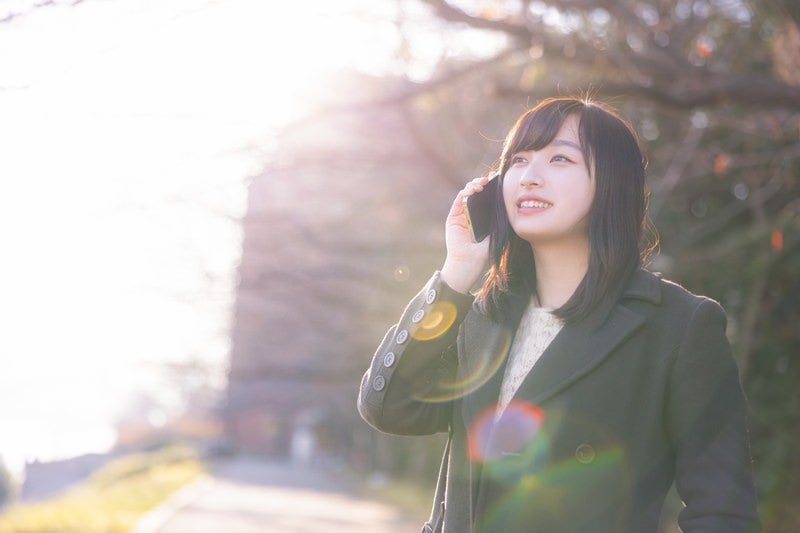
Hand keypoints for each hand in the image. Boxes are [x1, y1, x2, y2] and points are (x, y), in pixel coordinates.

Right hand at [441, 176, 492, 293]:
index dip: (492, 187)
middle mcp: (472, 212)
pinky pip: (460, 199)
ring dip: (474, 184)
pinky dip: (466, 191)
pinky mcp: (453, 215)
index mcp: (483, 216)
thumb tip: (509, 200)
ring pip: (467, 192)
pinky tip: (475, 189)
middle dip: (484, 182)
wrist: (469, 261)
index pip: (487, 197)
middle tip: (491, 178)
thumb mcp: (497, 231)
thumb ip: (500, 217)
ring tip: (482, 184)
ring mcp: (462, 213)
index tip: (500, 179)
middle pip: (477, 192)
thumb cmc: (484, 250)